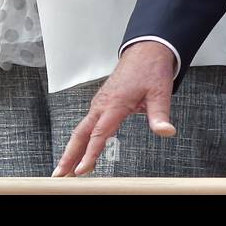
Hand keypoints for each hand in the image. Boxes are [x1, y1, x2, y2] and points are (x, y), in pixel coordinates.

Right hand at [52, 41, 176, 176]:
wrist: (147, 50)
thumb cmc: (151, 69)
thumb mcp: (160, 92)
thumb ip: (160, 115)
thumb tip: (166, 131)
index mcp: (115, 103)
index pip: (99, 134)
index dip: (89, 154)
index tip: (81, 170)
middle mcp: (103, 103)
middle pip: (80, 134)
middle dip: (68, 156)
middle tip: (59, 175)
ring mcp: (100, 102)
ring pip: (81, 129)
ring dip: (72, 149)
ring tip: (66, 169)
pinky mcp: (102, 102)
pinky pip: (87, 123)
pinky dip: (80, 139)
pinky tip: (80, 150)